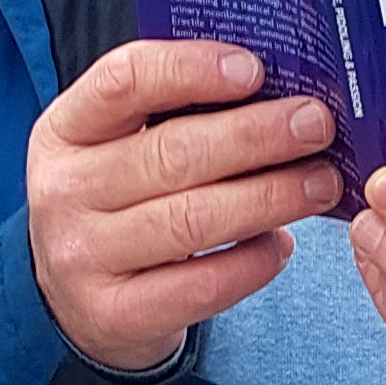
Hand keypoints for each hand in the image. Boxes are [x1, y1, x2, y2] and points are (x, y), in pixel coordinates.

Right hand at [28, 39, 340, 373]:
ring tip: (321, 182)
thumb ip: (173, 112)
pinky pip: (203, 284)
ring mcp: (84, 258)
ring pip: (194, 219)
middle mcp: (64, 191)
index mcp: (64, 130)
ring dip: (270, 197)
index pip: (124, 81)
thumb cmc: (115, 203)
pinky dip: (255, 261)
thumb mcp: (115, 146)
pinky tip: (283, 243)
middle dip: (258, 136)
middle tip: (315, 126)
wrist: (71, 302)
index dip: (192, 69)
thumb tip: (277, 90)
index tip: (253, 69)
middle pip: (173, 154)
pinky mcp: (116, 315)